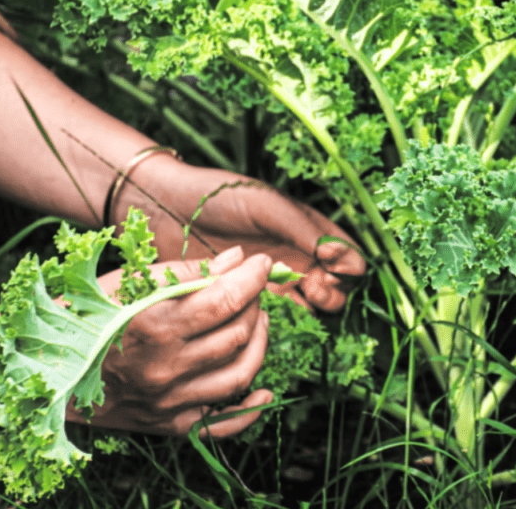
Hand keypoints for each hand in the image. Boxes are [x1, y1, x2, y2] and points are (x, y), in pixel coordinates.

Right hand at [72, 246, 272, 437]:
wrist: (44, 373)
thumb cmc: (84, 318)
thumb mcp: (126, 283)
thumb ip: (185, 271)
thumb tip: (235, 260)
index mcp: (153, 325)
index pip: (225, 298)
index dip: (253, 277)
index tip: (263, 263)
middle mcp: (165, 367)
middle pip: (237, 333)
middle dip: (255, 304)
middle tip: (253, 288)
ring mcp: (169, 400)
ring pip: (240, 373)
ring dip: (259, 343)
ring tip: (256, 321)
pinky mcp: (169, 425)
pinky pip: (222, 424)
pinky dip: (251, 409)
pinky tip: (264, 390)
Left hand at [117, 162, 365, 312]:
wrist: (168, 210)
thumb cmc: (220, 197)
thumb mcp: (268, 206)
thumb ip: (304, 229)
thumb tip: (337, 255)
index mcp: (309, 231)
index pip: (347, 255)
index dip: (348, 264)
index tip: (331, 263)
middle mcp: (298, 258)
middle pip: (336, 286)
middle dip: (333, 290)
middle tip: (312, 285)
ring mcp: (276, 282)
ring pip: (312, 307)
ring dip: (314, 306)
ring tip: (300, 294)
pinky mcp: (250, 302)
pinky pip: (279, 318)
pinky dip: (285, 318)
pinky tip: (275, 308)